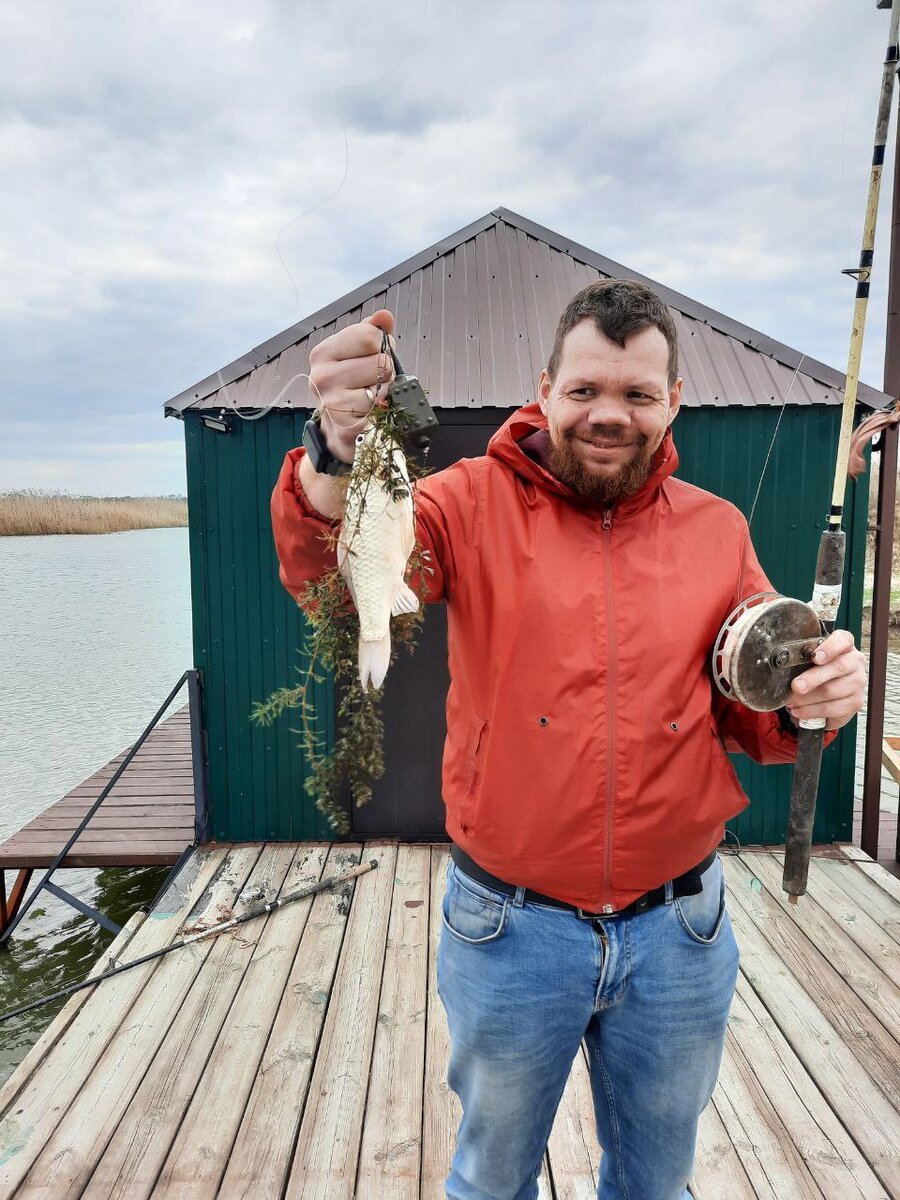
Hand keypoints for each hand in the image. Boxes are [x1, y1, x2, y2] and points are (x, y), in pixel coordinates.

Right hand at [307, 309, 396, 459]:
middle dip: (387, 372)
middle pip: (381, 360)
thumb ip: (371, 333)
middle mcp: (321, 376)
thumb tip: (384, 316)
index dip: (383, 346)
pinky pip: (381, 411)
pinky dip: (382, 414)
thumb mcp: (357, 357)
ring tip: (371, 400)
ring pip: (383, 386)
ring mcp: (331, 403)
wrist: (338, 433)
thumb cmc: (351, 390)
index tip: (375, 358)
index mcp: (323, 353)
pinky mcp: (345, 427)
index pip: (369, 335)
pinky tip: (370, 416)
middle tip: (374, 384)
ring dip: (385, 394)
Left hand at [786, 630, 866, 730]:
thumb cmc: (818, 670)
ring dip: (807, 698)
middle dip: (813, 678)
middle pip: (837, 667)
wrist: (831, 692)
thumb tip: (784, 668)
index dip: (830, 648)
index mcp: (844, 646)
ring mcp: (857, 682)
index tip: (815, 657)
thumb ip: (802, 658)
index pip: (843, 640)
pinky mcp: (856, 702)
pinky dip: (812, 711)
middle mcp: (855, 662)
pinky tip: (800, 711)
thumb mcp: (810, 659)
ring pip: (832, 690)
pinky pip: (833, 708)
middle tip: (796, 686)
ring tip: (792, 701)